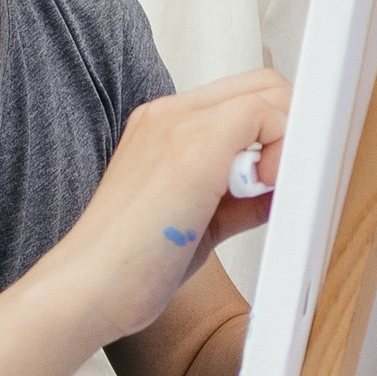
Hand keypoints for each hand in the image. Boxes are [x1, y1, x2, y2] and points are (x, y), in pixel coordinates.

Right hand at [53, 70, 289, 341]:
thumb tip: (277, 192)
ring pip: (268, 93)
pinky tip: (268, 191)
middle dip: (290, 128)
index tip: (277, 179)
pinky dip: (284, 150)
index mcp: (162, 128)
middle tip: (284, 181)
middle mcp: (168, 116)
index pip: (240, 100)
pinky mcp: (194, 145)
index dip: (274, 132)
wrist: (86, 289)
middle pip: (261, 85)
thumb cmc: (130, 268)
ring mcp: (178, 124)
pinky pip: (266, 115)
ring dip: (288, 141)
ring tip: (268, 193)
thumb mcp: (199, 226)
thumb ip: (239, 201)